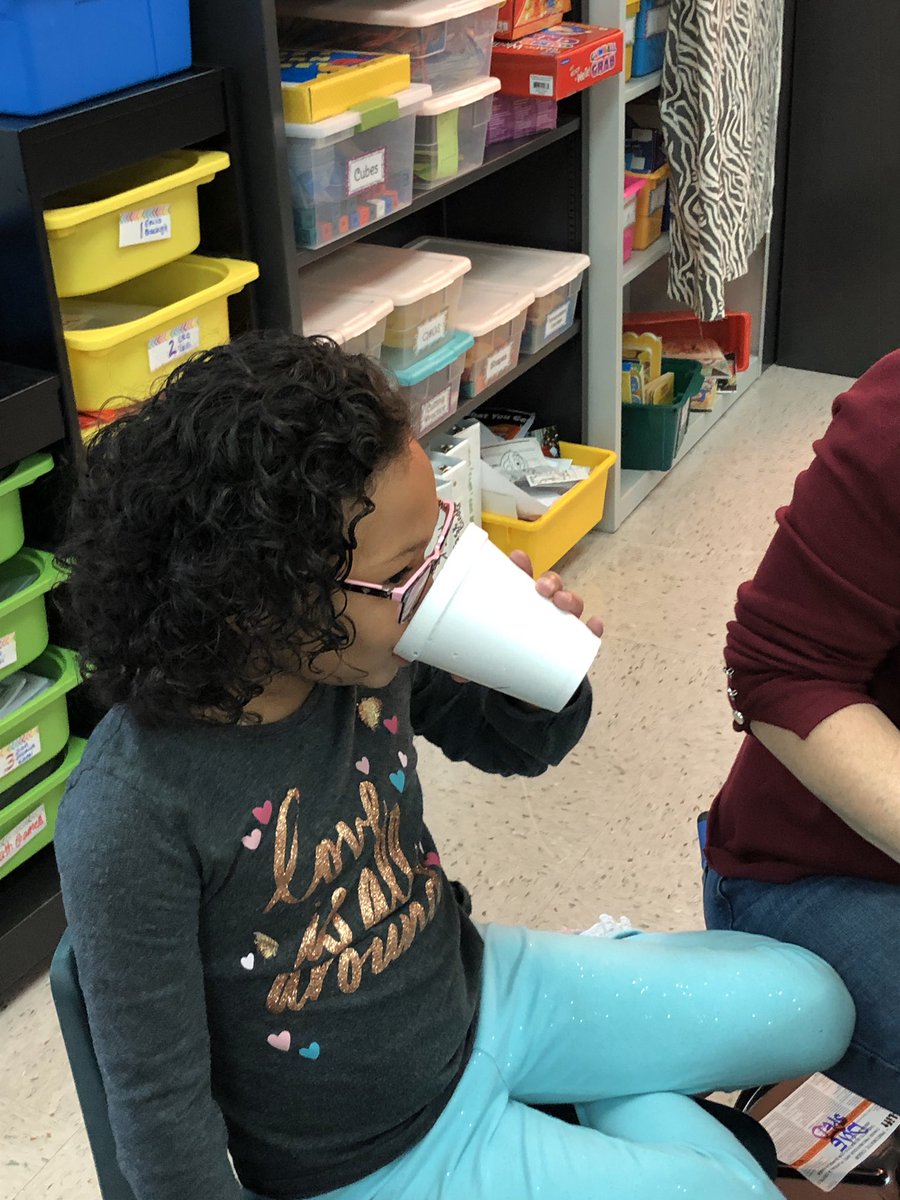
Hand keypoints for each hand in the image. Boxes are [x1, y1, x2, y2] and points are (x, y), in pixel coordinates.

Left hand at [449, 551, 602, 684]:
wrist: (530, 681)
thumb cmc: (507, 652)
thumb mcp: (487, 653)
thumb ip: (470, 661)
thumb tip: (455, 674)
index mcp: (519, 600)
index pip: (522, 576)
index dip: (522, 564)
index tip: (517, 558)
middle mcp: (543, 607)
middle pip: (551, 585)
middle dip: (549, 580)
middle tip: (541, 589)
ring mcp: (561, 624)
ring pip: (571, 604)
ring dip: (570, 598)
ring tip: (562, 603)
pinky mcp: (574, 645)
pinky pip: (588, 635)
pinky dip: (592, 629)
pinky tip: (594, 626)